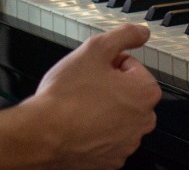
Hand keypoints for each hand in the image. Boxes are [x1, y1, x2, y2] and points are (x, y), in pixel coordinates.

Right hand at [30, 25, 159, 168]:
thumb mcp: (95, 49)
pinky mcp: (111, 161)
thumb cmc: (67, 95)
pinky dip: (97, 132)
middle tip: (85, 87)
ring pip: (118, 116)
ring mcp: (127, 144)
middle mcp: (143, 121)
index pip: (131, 66)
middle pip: (128, 92)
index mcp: (145, 93)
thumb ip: (124, 35)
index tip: (93, 71)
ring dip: (104, 109)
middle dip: (110, 87)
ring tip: (80, 106)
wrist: (43, 134)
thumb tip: (142, 32)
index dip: (108, 64)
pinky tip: (80, 125)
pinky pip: (108, 139)